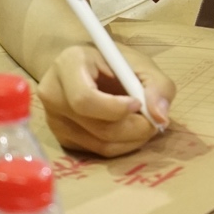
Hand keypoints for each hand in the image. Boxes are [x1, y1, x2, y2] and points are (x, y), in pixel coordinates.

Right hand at [37, 43, 174, 157]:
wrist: (83, 66)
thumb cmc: (111, 61)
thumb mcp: (139, 62)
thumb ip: (157, 85)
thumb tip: (160, 117)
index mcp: (68, 65)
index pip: (85, 99)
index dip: (116, 108)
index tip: (138, 103)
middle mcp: (53, 94)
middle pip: (98, 127)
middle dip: (135, 129)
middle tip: (153, 121)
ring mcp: (54, 120)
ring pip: (100, 145)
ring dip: (132, 140)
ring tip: (144, 123)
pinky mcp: (62, 139)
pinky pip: (97, 152)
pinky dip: (121, 145)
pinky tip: (128, 129)